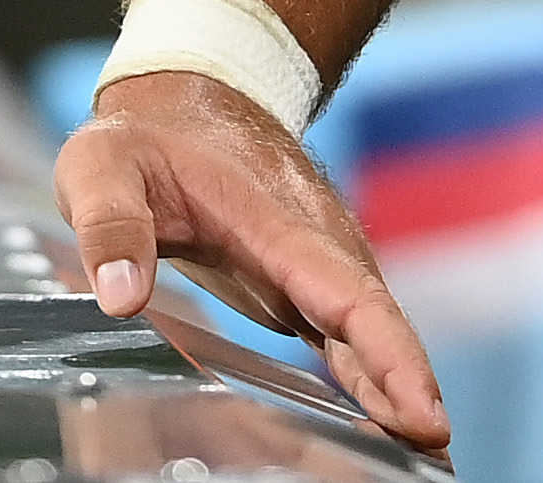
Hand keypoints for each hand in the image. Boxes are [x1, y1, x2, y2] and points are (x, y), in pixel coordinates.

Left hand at [58, 72, 447, 451]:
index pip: (347, 291)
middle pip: (376, 322)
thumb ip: (110, 224)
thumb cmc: (147, 137)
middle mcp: (315, 244)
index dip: (389, 354)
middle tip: (438, 456)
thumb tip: (119, 297)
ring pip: (369, 335)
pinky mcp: (305, 288)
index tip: (426, 410)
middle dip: (411, 388)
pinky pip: (348, 338)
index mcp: (277, 218)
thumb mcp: (104, 164)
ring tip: (428, 459)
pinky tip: (389, 427)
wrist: (189, 97)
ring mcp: (316, 266)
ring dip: (399, 393)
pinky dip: (374, 382)